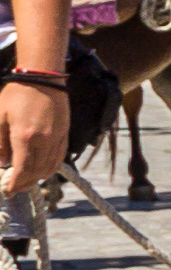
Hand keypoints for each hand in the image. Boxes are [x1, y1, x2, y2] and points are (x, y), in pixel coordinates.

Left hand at [0, 78, 62, 201]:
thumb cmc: (17, 95)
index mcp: (25, 137)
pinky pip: (59, 157)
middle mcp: (44, 140)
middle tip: (15, 189)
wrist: (42, 78)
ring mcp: (57, 137)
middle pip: (37, 172)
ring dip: (38, 178)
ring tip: (27, 182)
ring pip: (50, 167)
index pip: (22, 170)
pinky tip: (42, 170)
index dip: (14, 184)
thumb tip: (2, 162)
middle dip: (25, 184)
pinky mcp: (64, 132)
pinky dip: (50, 167)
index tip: (8, 191)